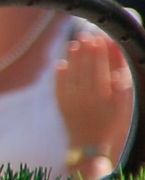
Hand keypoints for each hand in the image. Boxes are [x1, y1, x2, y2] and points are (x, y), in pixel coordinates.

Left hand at [56, 33, 132, 175]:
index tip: (100, 39)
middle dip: (85, 51)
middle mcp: (85, 96)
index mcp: (102, 95)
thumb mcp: (121, 108)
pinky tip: (60, 64)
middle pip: (84, 68)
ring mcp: (71, 99)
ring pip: (71, 74)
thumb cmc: (108, 124)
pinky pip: (58, 85)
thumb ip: (121, 90)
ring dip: (71, 58)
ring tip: (73, 45)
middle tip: (85, 36)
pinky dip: (59, 74)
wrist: (88, 143)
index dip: (100, 53)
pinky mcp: (60, 103)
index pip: (100, 68)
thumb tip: (118, 73)